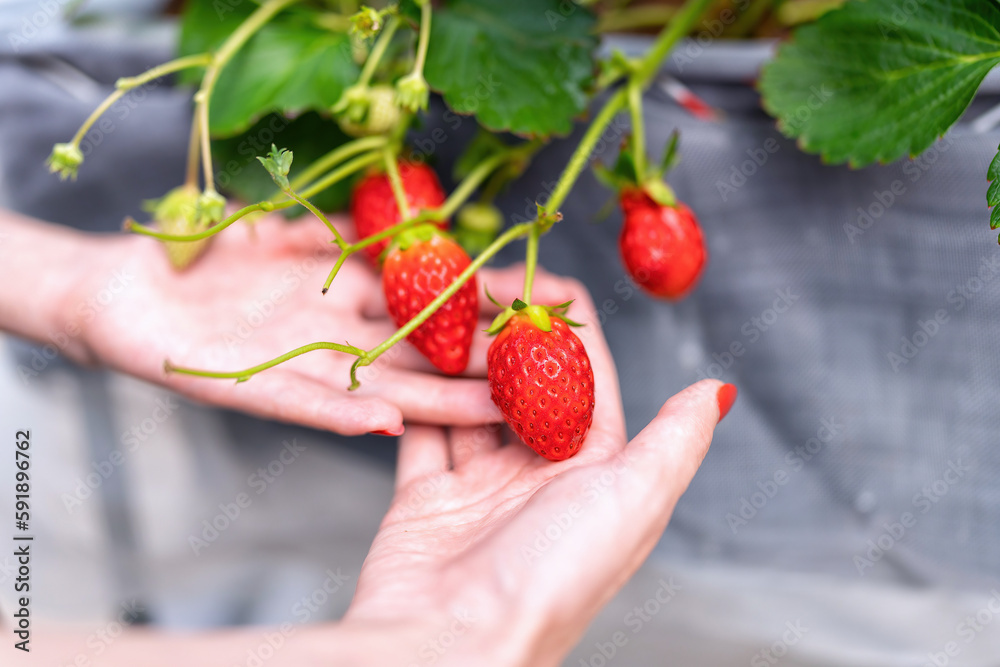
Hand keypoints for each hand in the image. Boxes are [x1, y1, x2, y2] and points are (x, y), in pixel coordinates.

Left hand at [55, 212, 505, 435]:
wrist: (121, 290)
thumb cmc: (202, 262)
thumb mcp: (278, 236)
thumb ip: (335, 236)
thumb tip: (389, 225)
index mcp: (345, 305)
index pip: (429, 315)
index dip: (482, 320)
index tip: (540, 322)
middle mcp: (334, 342)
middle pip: (420, 361)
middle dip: (481, 374)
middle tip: (549, 389)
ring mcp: (296, 367)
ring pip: (380, 388)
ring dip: (436, 405)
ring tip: (499, 418)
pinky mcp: (249, 386)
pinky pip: (305, 403)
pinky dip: (346, 413)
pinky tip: (390, 423)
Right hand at [343, 277, 728, 665]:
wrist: (451, 645)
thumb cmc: (551, 577)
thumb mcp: (631, 500)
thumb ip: (673, 441)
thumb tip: (718, 389)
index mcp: (596, 472)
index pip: (586, 377)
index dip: (565, 325)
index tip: (533, 282)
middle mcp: (539, 475)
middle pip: (523, 382)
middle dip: (502, 334)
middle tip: (472, 292)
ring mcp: (480, 485)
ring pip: (468, 400)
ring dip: (454, 357)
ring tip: (436, 313)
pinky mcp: (425, 497)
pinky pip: (421, 431)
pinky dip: (413, 395)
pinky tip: (405, 356)